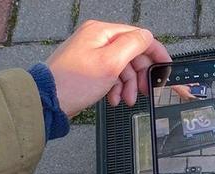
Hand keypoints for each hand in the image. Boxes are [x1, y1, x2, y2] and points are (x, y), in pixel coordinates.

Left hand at [46, 20, 170, 115]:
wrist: (49, 100)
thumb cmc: (74, 82)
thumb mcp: (110, 62)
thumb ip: (133, 45)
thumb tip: (148, 37)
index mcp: (102, 32)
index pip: (138, 36)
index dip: (155, 52)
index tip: (165, 66)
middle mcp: (97, 39)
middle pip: (131, 53)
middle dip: (138, 75)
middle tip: (143, 91)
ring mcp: (92, 54)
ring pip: (121, 67)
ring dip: (127, 85)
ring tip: (126, 100)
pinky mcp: (88, 70)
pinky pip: (110, 76)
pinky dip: (115, 88)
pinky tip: (113, 99)